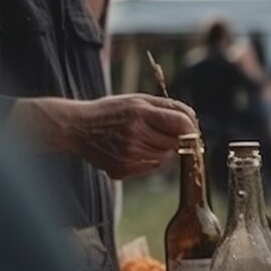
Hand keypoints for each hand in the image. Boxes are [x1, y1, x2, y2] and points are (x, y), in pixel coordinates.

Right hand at [12, 94, 197, 179]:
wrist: (77, 127)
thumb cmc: (111, 111)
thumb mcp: (137, 100)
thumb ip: (167, 107)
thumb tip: (193, 119)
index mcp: (140, 113)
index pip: (181, 124)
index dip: (191, 128)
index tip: (192, 129)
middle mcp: (134, 135)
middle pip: (175, 143)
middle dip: (175, 138)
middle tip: (162, 131)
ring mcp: (127, 155)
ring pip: (164, 157)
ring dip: (161, 149)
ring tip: (143, 138)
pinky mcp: (121, 170)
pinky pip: (150, 168)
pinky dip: (148, 160)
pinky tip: (133, 149)